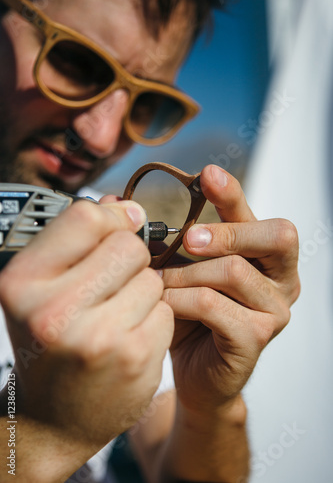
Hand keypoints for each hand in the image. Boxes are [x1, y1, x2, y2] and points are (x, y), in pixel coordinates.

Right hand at [0, 198, 173, 451]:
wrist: (50, 418)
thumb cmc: (48, 344)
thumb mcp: (43, 289)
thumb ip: (78, 240)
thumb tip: (121, 205)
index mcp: (24, 282)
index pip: (85, 217)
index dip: (111, 218)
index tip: (121, 225)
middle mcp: (55, 310)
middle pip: (128, 245)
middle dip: (129, 258)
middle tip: (113, 282)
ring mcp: (98, 338)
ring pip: (152, 277)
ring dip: (142, 290)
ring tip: (117, 315)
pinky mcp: (135, 358)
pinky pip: (166, 310)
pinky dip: (154, 318)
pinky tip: (131, 336)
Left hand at [162, 164, 299, 413]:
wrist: (192, 371)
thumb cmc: (190, 315)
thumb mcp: (180, 270)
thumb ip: (165, 238)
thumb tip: (118, 200)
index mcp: (266, 256)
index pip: (259, 217)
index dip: (233, 194)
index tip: (207, 174)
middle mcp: (281, 279)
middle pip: (276, 236)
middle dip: (228, 232)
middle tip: (190, 239)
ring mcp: (274, 311)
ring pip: (234, 271)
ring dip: (188, 273)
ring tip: (160, 283)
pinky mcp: (256, 338)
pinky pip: (215, 305)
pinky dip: (183, 300)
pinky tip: (166, 305)